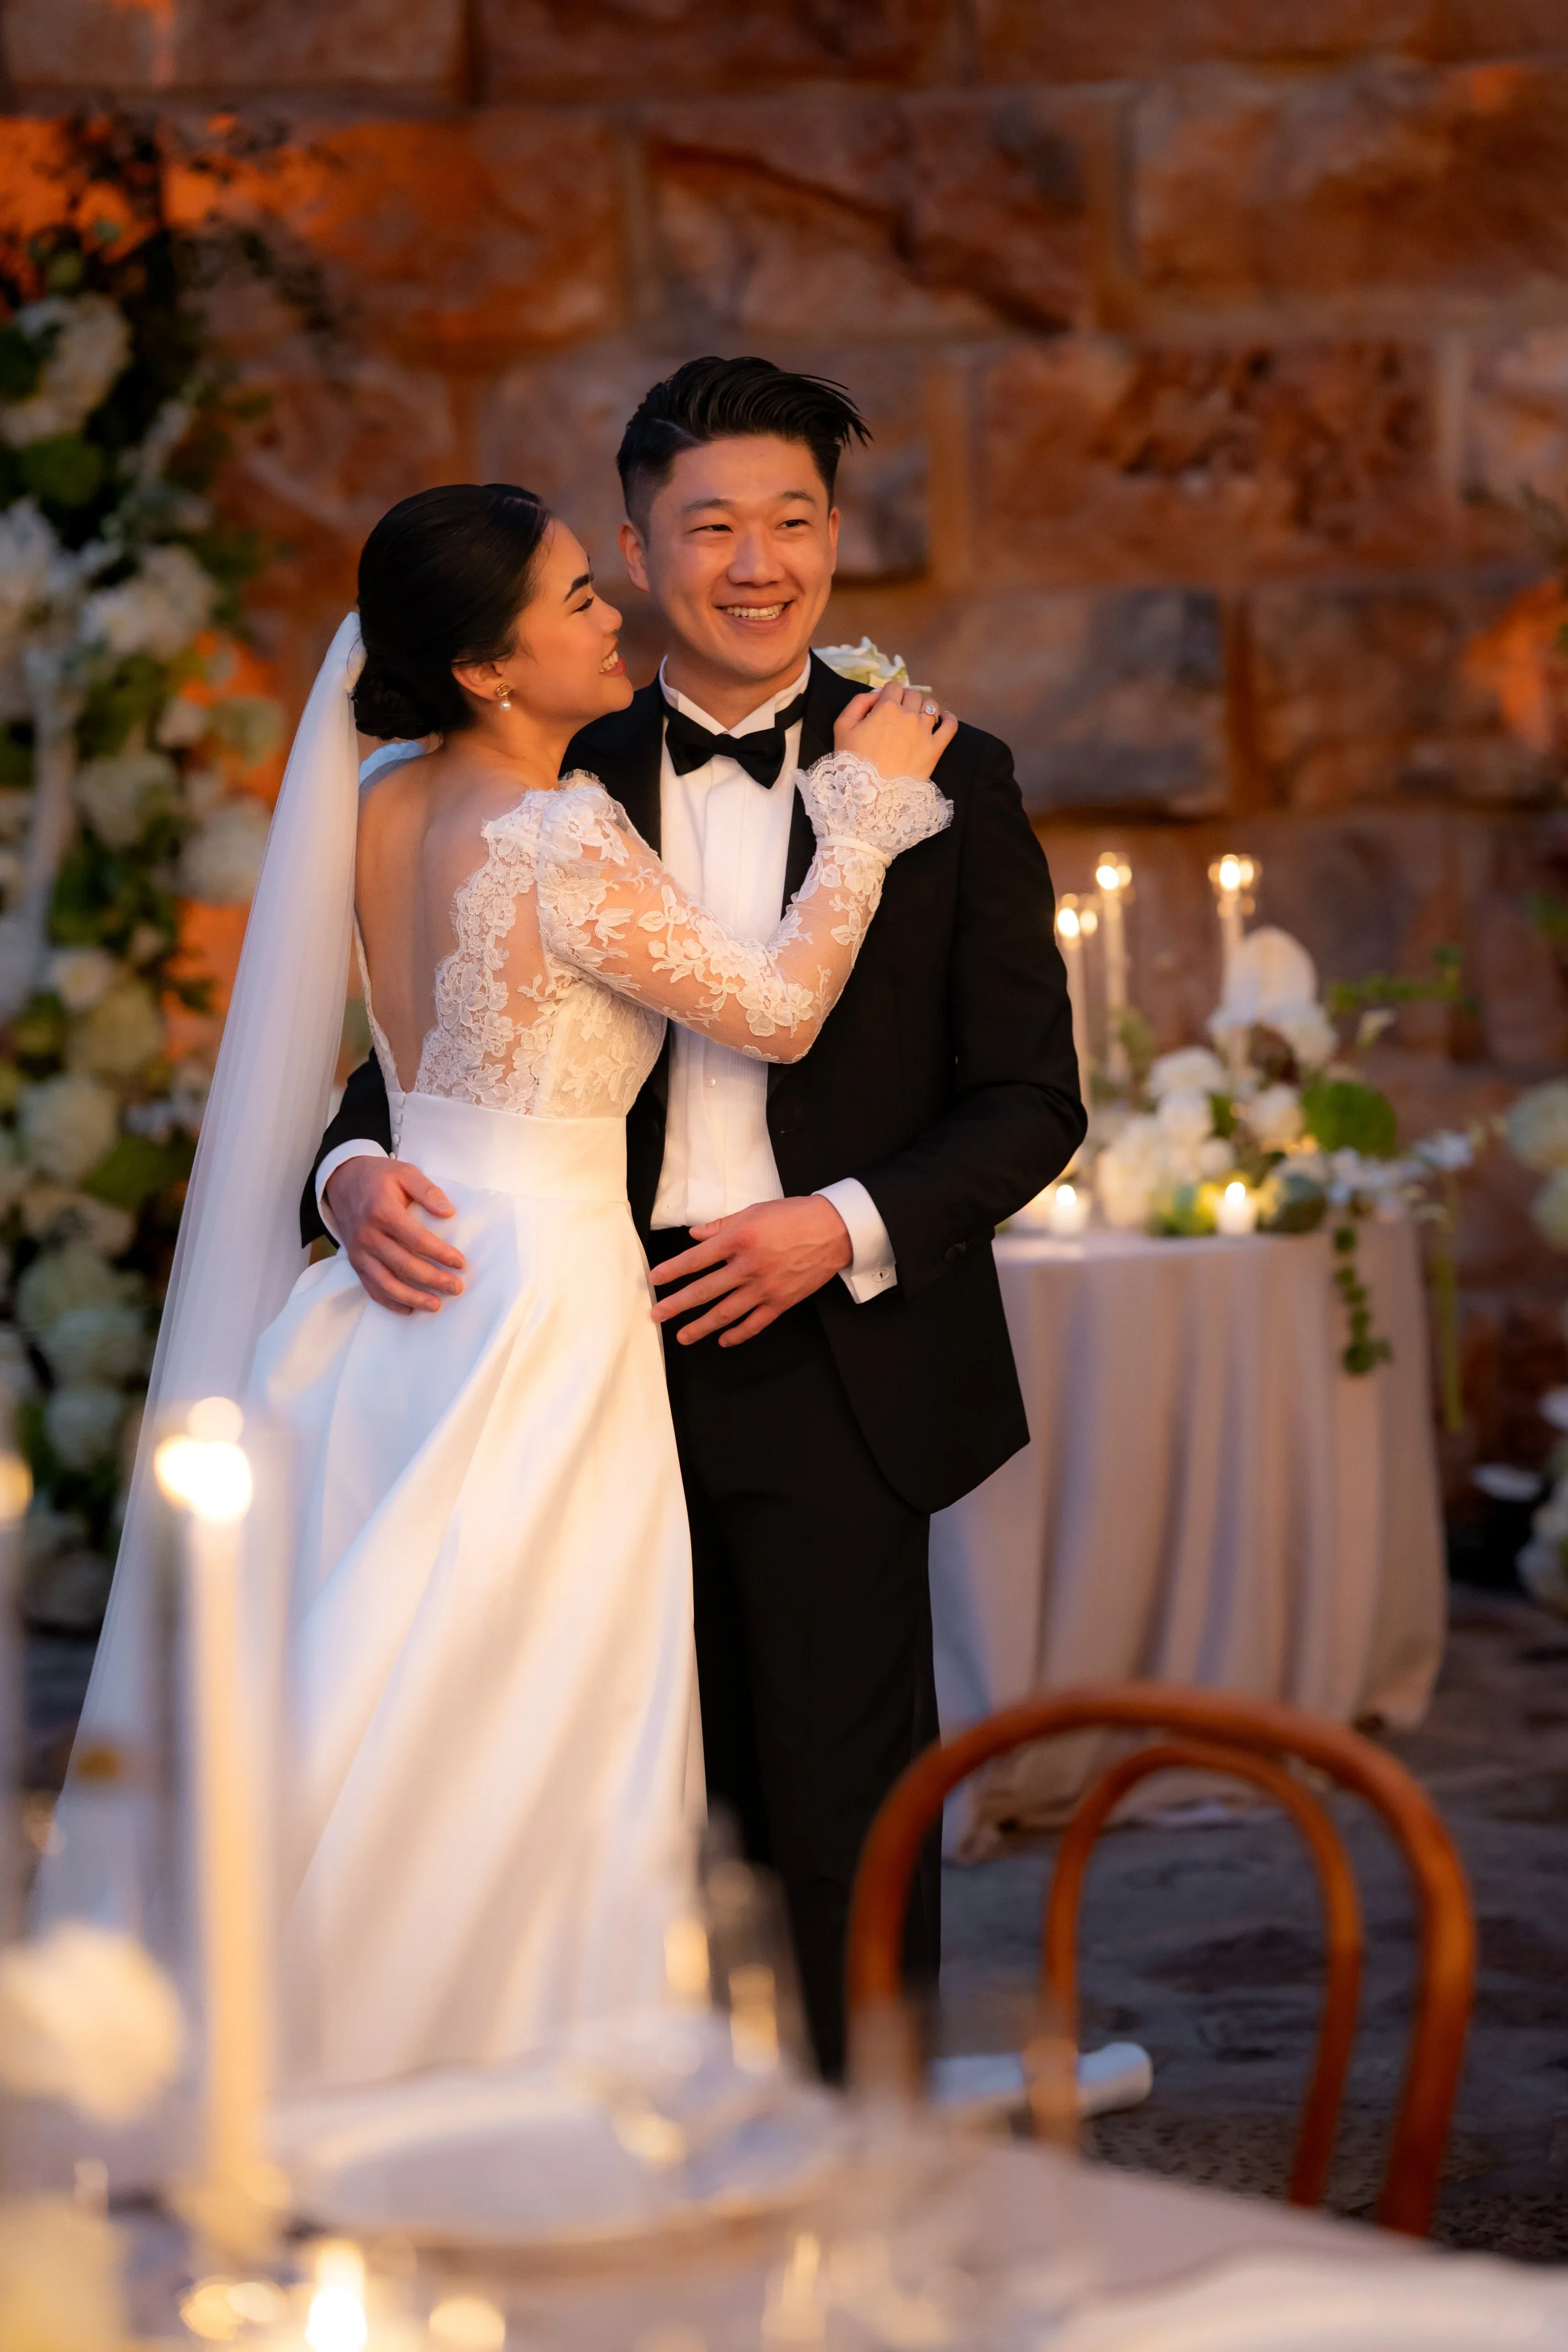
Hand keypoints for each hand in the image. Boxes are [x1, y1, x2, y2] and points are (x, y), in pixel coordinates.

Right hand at [323, 1154, 465, 1313]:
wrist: (341, 1181)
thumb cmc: (378, 1177)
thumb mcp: (405, 1172)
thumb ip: (427, 1191)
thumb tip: (449, 1212)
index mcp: (382, 1211)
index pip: (417, 1240)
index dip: (440, 1254)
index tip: (460, 1263)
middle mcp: (368, 1235)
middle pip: (404, 1265)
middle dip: (433, 1280)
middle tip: (456, 1288)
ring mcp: (359, 1252)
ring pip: (386, 1283)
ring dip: (412, 1298)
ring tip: (435, 1305)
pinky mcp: (355, 1262)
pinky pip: (371, 1287)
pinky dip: (390, 1302)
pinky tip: (408, 1309)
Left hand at [650, 1196, 851, 1346]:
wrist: (833, 1231)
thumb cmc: (794, 1217)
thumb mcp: (753, 1212)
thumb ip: (721, 1225)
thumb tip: (695, 1236)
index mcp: (739, 1239)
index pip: (696, 1259)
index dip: (672, 1271)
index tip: (655, 1279)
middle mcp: (748, 1266)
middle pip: (704, 1290)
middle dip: (677, 1304)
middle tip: (657, 1314)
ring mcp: (764, 1288)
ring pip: (725, 1313)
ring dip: (700, 1327)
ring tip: (682, 1336)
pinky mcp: (780, 1302)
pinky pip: (754, 1324)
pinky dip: (737, 1334)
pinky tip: (722, 1340)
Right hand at [833, 681, 957, 781]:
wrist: (870, 794)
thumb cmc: (852, 761)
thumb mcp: (843, 726)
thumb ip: (858, 703)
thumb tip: (877, 694)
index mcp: (886, 708)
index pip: (893, 687)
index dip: (888, 694)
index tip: (885, 705)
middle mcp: (908, 715)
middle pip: (913, 695)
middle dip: (905, 700)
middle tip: (899, 714)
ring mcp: (925, 731)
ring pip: (932, 706)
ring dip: (924, 707)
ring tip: (918, 717)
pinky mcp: (936, 748)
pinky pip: (950, 726)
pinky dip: (949, 718)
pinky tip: (944, 719)